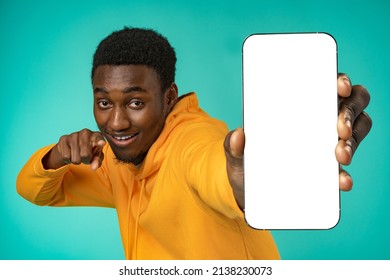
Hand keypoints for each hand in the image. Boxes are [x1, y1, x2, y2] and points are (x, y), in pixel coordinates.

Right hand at [42, 129, 105, 170]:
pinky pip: (66, 156)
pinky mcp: (63, 138)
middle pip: (85, 155)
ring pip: (75, 158)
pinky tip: (71, 153)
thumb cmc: (89, 150)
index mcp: (96, 136)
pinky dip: (68, 159)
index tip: (102, 143)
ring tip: (78, 154)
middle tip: (85, 157)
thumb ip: (97, 161)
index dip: (100, 142)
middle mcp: (86, 132)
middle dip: (85, 160)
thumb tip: (94, 167)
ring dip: (77, 161)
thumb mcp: (96, 156)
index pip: (99, 139)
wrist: (73, 146)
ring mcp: (74, 134)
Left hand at [225, 73, 371, 208]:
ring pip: (356, 132)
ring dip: (353, 141)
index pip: (327, 85)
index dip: (340, 81)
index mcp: (299, 106)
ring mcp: (326, 145)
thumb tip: (239, 136)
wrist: (246, 192)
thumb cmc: (246, 162)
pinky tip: (342, 181)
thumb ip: (233, 144)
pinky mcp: (327, 172)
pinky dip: (345, 175)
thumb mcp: (236, 152)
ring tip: (340, 155)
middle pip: (351, 105)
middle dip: (349, 113)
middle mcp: (318, 120)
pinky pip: (344, 169)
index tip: (339, 87)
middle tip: (339, 129)